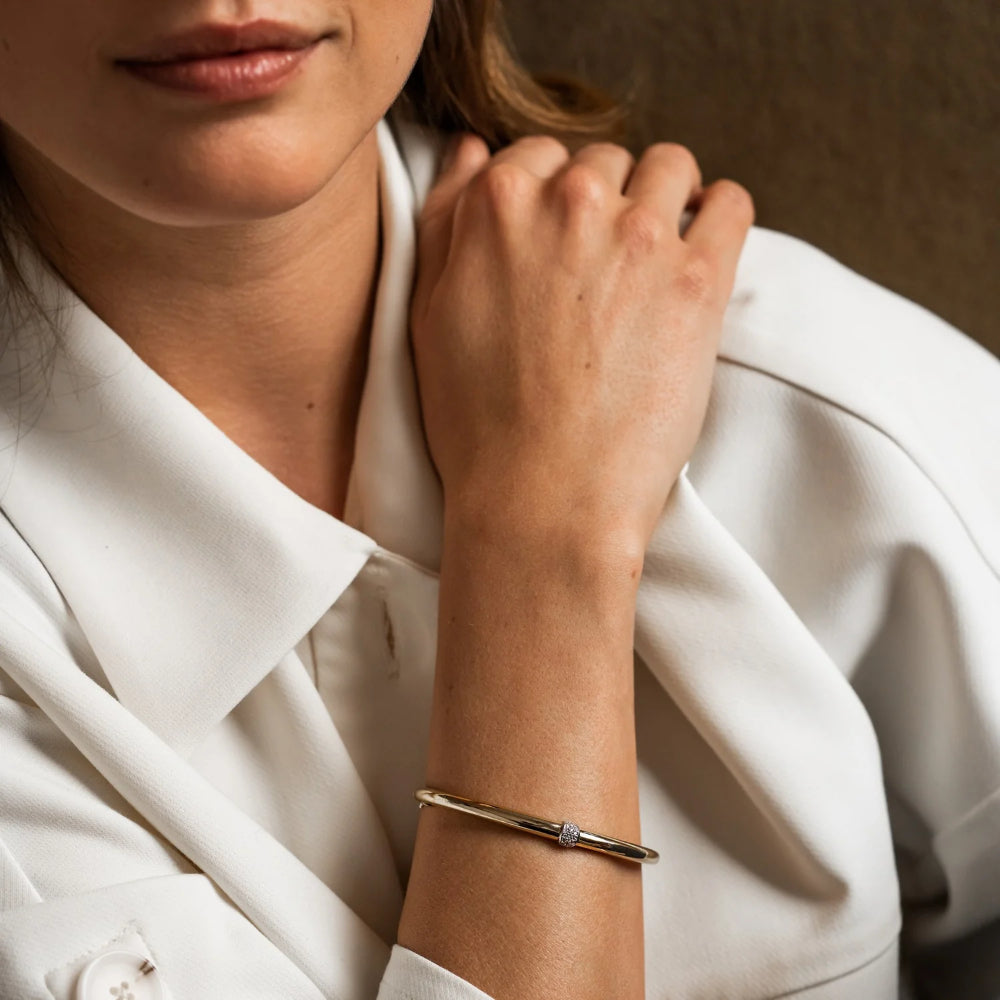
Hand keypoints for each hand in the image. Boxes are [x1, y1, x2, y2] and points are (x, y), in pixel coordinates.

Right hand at [411, 133, 753, 553]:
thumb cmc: (478, 423)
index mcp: (498, 206)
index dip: (548, 196)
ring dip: (664, 199)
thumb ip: (446, 221)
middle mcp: (571, 203)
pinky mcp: (699, 280)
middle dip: (604, 200)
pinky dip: (720, 214)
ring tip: (654, 255)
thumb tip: (473, 149)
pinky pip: (731, 205)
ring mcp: (640, 237)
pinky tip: (703, 247)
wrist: (543, 499)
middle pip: (603, 161)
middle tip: (602, 267)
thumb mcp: (429, 316)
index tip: (559, 240)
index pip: (536, 156)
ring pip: (669, 168)